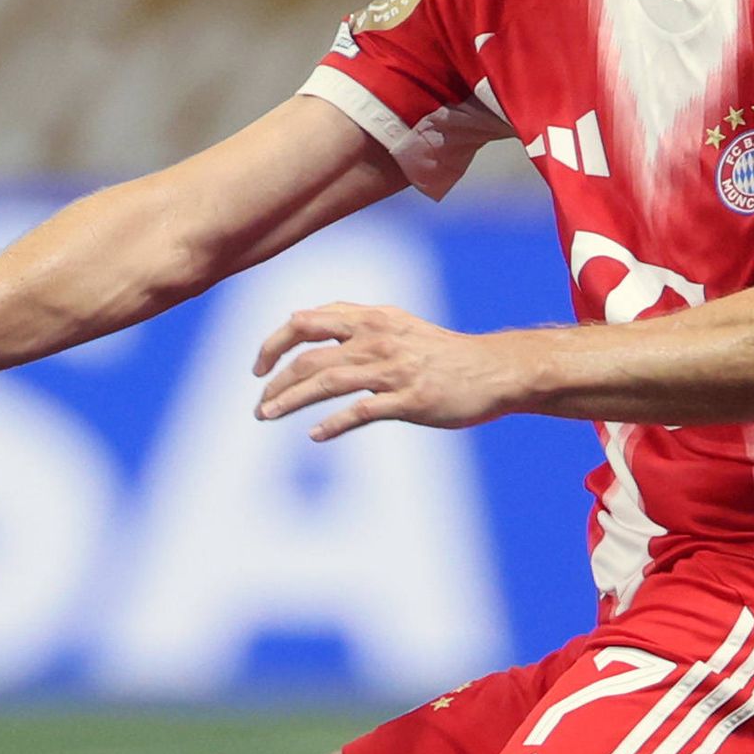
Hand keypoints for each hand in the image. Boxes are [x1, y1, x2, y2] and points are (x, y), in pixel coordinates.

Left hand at [251, 303, 521, 440]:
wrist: (494, 370)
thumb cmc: (439, 352)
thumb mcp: (395, 325)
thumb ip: (351, 323)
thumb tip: (301, 318)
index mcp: (370, 319)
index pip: (307, 322)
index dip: (274, 343)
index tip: (259, 367)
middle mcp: (377, 340)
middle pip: (309, 357)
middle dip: (276, 380)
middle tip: (259, 404)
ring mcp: (393, 370)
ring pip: (327, 383)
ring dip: (290, 400)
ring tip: (267, 415)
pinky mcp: (410, 399)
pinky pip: (361, 411)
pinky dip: (333, 424)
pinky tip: (315, 435)